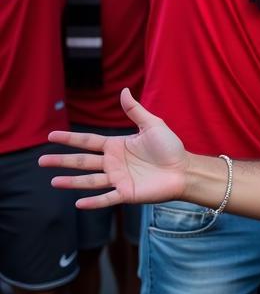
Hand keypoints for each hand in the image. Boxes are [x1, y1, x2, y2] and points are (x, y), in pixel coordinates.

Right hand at [41, 89, 188, 207]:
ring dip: (71, 182)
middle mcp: (113, 163)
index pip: (88, 142)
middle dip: (62, 161)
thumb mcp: (152, 125)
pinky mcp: (126, 193)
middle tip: (41, 160)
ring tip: (53, 181)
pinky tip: (78, 203)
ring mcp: (118, 179)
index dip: (70, 139)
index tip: (50, 136)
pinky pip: (106, 198)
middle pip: (82, 161)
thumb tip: (123, 90)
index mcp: (116, 146)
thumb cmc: (170, 147)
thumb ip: (135, 110)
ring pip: (89, 181)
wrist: (184, 169)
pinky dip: (93, 202)